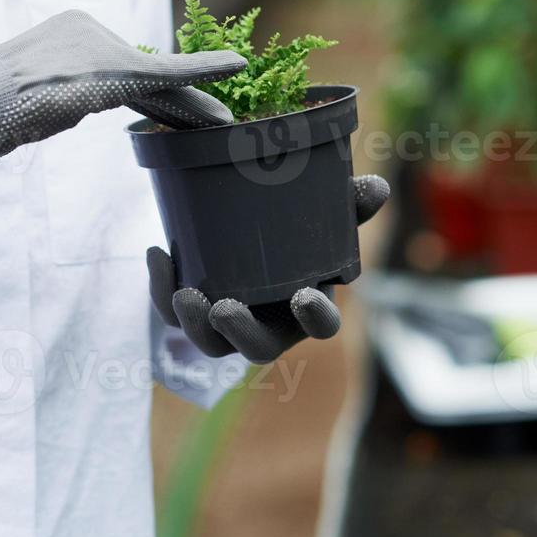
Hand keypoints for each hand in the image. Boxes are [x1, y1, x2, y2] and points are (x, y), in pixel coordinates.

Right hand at [0, 10, 245, 162]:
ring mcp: (100, 47)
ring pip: (158, 83)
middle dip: (180, 101)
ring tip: (226, 121)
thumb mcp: (15, 95)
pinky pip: (168, 72)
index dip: (148, 98)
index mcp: (66, 30)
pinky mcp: (113, 71)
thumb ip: (45, 93)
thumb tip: (51, 106)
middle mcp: (88, 28)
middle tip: (215, 118)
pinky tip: (237, 65)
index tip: (169, 116)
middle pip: (143, 75)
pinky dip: (204, 70)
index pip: (117, 68)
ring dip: (192, 105)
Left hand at [148, 174, 390, 362]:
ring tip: (183, 293)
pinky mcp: (192, 314)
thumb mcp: (322, 216)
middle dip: (239, 333)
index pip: (320, 327)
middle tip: (223, 309)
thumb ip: (348, 206)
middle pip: (256, 348)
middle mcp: (268, 327)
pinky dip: (161, 289)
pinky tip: (160, 254)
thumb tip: (377, 187)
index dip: (315, 318)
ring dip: (193, 325)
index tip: (306, 296)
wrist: (244, 230)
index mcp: (306, 310)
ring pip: (208, 344)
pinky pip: (172, 316)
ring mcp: (227, 327)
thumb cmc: (294, 232)